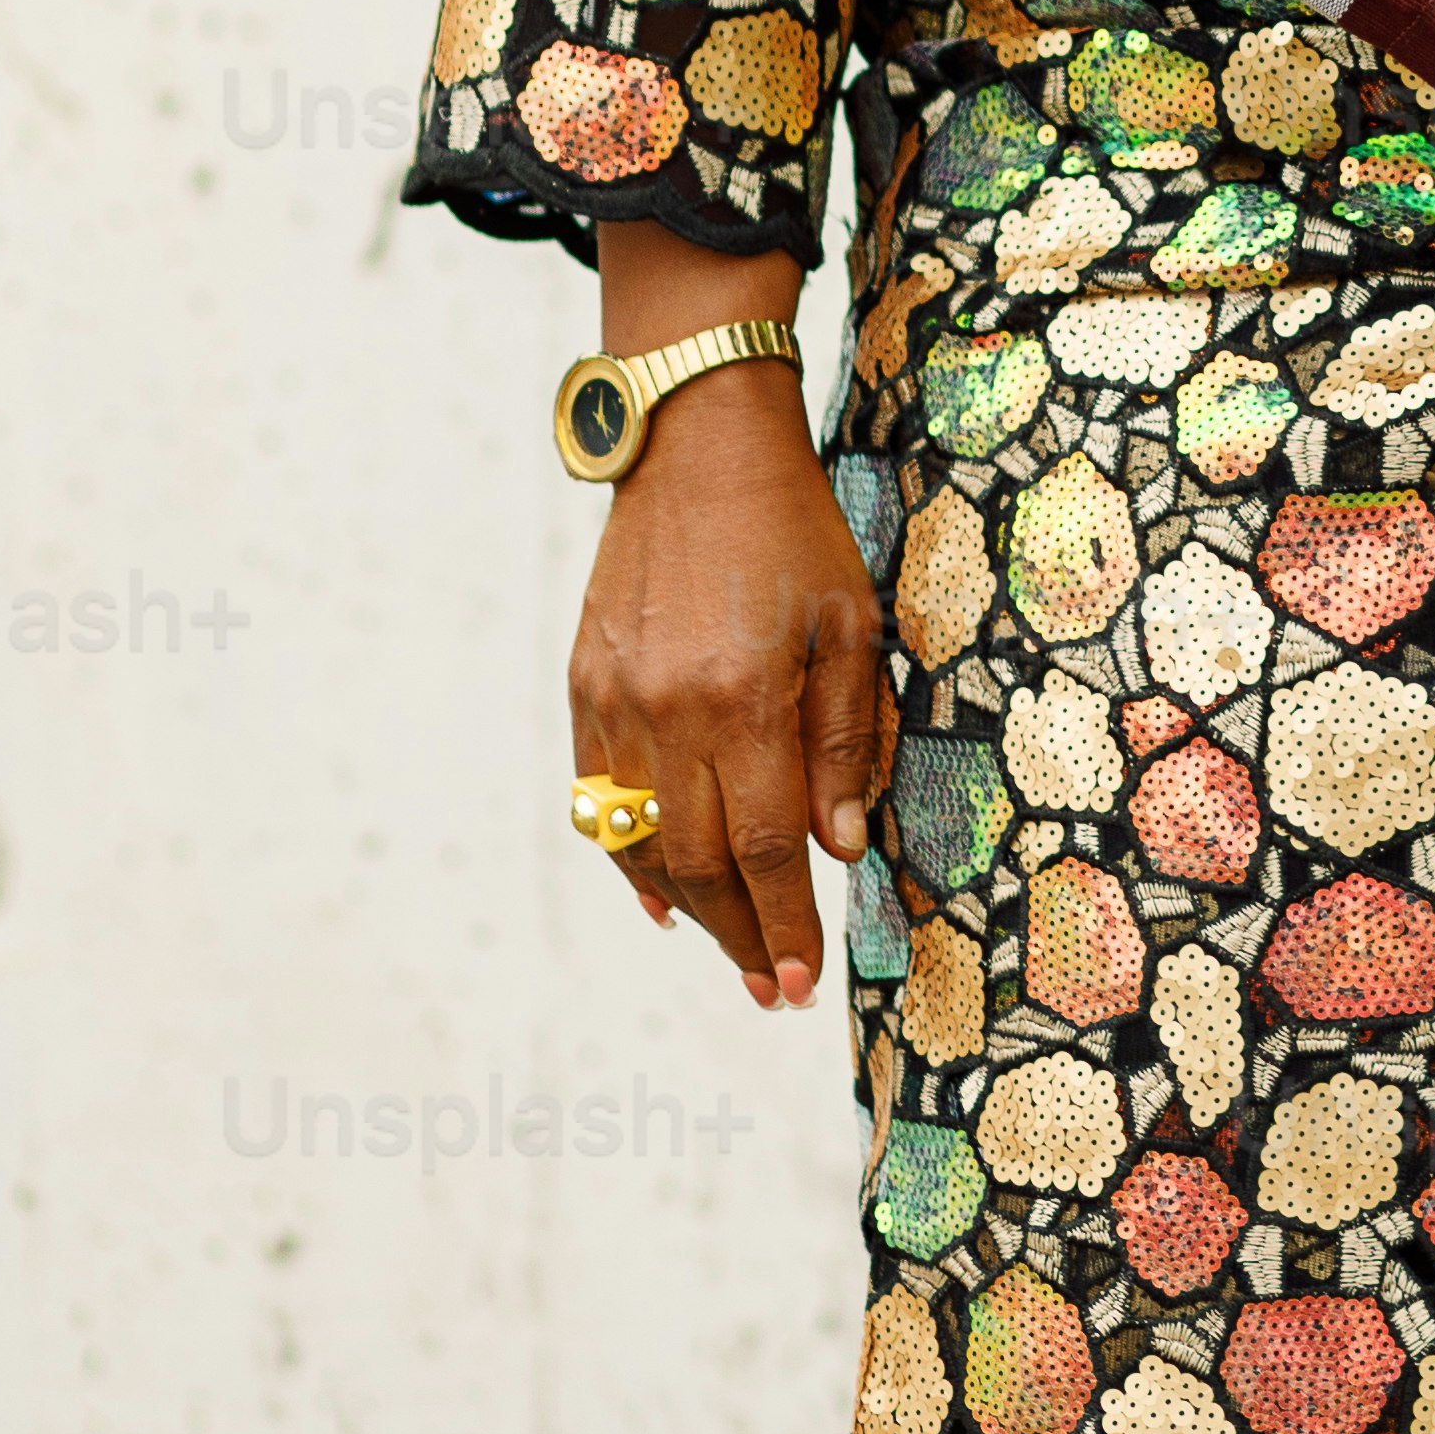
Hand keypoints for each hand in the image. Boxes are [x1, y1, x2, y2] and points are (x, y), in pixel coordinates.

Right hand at [569, 367, 893, 1009]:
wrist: (695, 445)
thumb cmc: (792, 530)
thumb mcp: (851, 623)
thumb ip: (847, 738)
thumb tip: (837, 846)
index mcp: (744, 699)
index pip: (764, 849)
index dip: (785, 924)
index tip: (802, 982)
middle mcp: (669, 712)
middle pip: (700, 865)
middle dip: (741, 937)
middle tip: (771, 988)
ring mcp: (614, 703)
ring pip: (642, 845)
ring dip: (688, 911)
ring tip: (730, 948)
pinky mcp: (583, 687)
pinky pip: (597, 800)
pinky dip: (628, 858)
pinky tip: (660, 895)